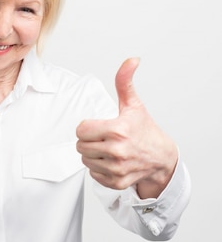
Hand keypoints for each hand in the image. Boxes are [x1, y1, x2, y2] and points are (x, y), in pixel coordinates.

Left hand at [76, 58, 177, 197]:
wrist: (162, 158)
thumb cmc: (145, 130)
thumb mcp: (134, 105)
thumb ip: (125, 82)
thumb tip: (131, 60)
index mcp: (118, 130)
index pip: (81, 130)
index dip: (87, 127)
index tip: (99, 126)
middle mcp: (117, 151)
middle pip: (80, 145)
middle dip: (88, 140)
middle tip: (103, 138)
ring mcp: (117, 169)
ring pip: (85, 160)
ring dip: (92, 154)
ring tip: (108, 149)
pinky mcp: (116, 182)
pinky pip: (92, 174)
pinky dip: (98, 168)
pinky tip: (111, 161)